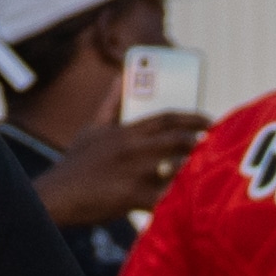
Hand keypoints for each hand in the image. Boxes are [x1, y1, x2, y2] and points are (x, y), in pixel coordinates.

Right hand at [33, 112, 209, 229]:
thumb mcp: (92, 128)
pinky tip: (193, 200)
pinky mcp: (132, 197)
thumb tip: (121, 75)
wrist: (57, 196)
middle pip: (178, 139)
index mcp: (125, 131)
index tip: (210, 120)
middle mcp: (133, 148)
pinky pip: (165, 197)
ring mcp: (134, 173)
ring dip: (195, 167)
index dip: (192, 116)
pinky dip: (179, 198)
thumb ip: (111, 102)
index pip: (167, 117)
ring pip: (177, 166)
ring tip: (211, 169)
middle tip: (217, 145)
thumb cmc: (76, 163)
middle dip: (201, 141)